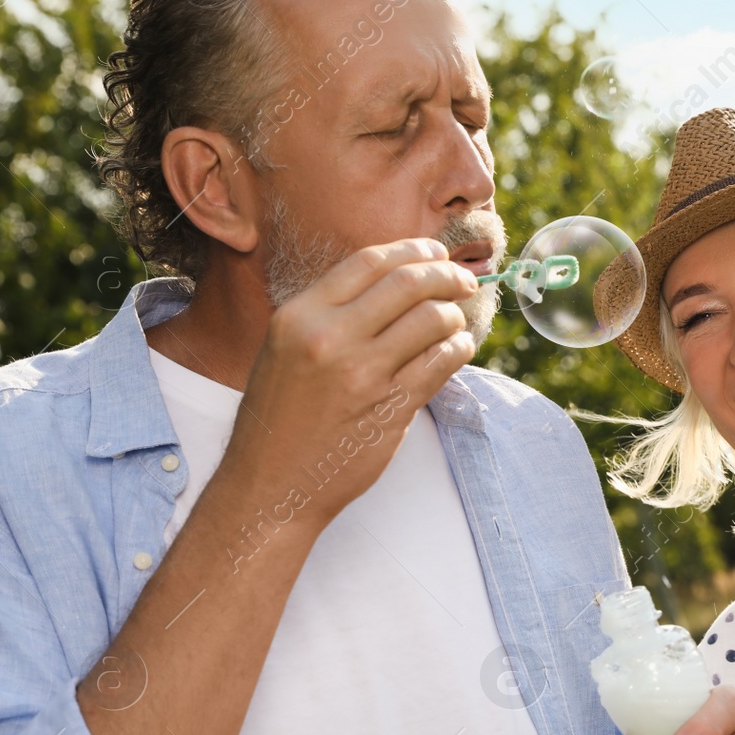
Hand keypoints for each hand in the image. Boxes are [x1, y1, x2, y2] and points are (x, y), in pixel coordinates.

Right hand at [222, 238, 479, 526]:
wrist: (270, 483)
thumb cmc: (279, 417)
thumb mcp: (285, 349)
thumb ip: (330, 314)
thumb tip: (392, 281)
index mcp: (299, 316)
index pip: (368, 262)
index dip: (411, 250)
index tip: (435, 253)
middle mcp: (329, 338)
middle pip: (408, 283)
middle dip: (446, 276)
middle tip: (464, 282)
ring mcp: (362, 374)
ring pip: (432, 320)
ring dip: (455, 315)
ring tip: (457, 322)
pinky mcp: (391, 408)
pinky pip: (441, 363)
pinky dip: (459, 348)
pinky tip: (459, 348)